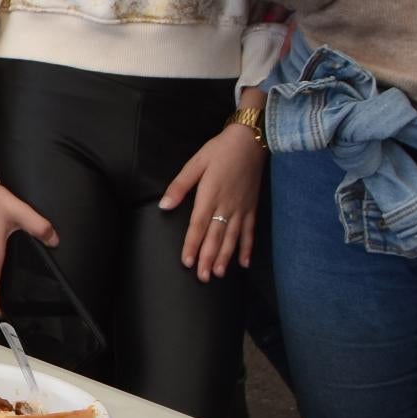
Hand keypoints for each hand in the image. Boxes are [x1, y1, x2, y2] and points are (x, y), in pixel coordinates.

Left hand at [160, 127, 262, 280]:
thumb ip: (180, 185)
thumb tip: (164, 205)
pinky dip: (247, 248)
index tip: (186, 262)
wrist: (251, 140)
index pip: (198, 226)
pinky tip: (244, 263)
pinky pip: (250, 231)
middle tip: (202, 277)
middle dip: (208, 258)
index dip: (192, 245)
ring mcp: (241, 208)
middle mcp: (227, 205)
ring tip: (218, 274)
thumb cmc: (220, 150)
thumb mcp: (196, 163)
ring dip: (225, 257)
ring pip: (233, 238)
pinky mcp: (252, 207)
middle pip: (216, 236)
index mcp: (210, 195)